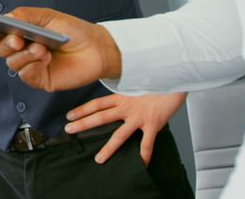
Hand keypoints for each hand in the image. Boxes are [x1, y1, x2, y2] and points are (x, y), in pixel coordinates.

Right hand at [0, 7, 120, 91]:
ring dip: (24, 55)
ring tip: (41, 49)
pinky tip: (46, 59)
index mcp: (22, 33)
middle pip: (1, 50)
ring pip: (12, 63)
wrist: (96, 48)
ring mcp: (31, 66)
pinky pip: (26, 75)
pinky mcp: (40, 79)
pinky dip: (33, 66)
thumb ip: (25, 15)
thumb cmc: (73, 31)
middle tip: (18, 39)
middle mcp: (23, 50)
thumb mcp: (48, 17)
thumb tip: (6, 17)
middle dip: (7, 44)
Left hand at [64, 92, 186, 165]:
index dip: (82, 109)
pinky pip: (147, 143)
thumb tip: (118, 101)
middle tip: (69, 130)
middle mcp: (127, 107)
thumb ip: (126, 94)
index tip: (69, 116)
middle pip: (101, 117)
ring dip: (109, 148)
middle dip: (84, 124)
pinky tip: (141, 165)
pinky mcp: (153, 124)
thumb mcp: (136, 86)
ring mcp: (139, 116)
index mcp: (122, 97)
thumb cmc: (156, 82)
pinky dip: (144, 155)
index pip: (97, 104)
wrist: (175, 78)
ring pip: (120, 134)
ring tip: (99, 159)